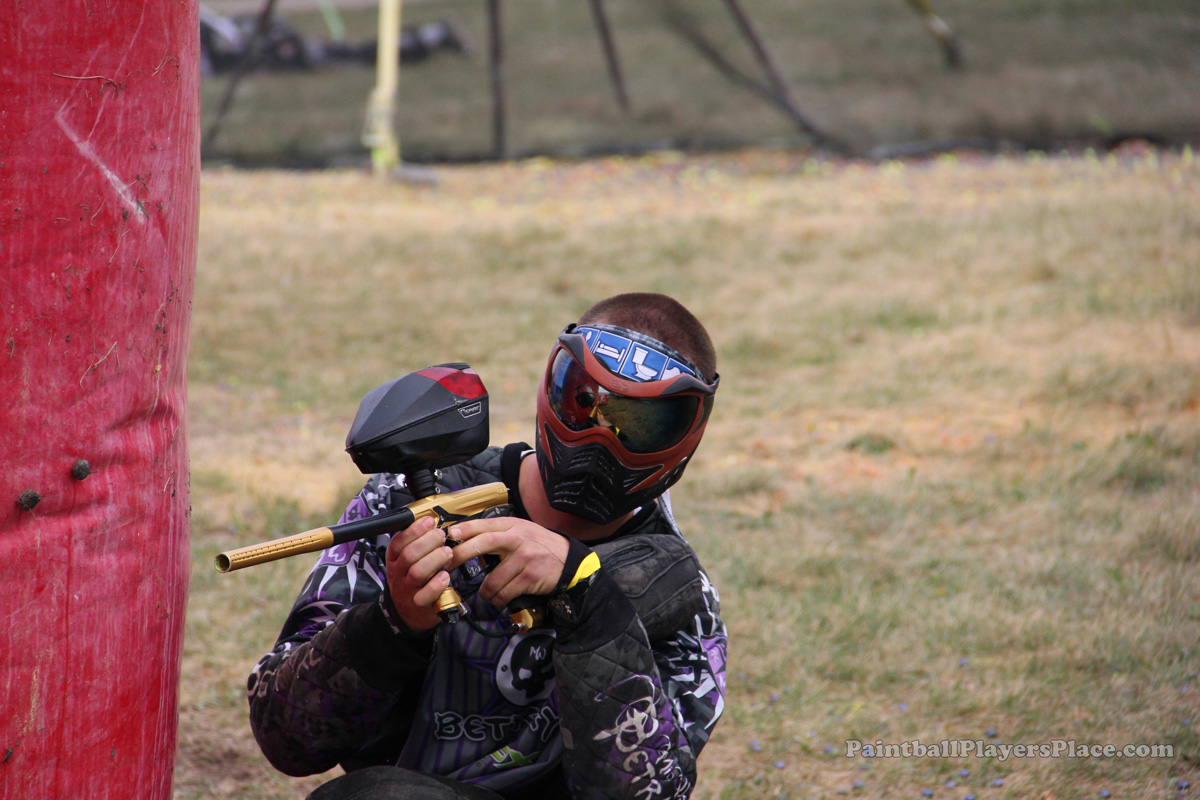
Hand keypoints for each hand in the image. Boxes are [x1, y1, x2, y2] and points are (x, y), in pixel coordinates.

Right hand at [384, 515, 454, 631]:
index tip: (429, 521)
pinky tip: (445, 576)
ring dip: (435, 559)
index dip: (413, 530)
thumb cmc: (412, 580)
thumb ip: (417, 544)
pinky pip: (426, 595)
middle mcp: (399, 574)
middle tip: (441, 535)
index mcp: (394, 560)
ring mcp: (408, 590)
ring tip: (447, 552)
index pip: (398, 542)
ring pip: (418, 572)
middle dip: (427, 541)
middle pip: (409, 555)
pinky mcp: (420, 604)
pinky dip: (437, 584)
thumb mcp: (407, 561)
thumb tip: (432, 524)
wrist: (407, 612)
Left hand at [447, 517, 570, 606]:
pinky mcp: (529, 578)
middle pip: (483, 543)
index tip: (449, 535)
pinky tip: (501, 597)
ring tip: (487, 592)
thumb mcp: (520, 531)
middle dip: (461, 554)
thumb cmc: (539, 546)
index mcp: (512, 526)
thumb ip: (498, 533)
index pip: (484, 525)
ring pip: (492, 579)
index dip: (464, 529)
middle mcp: (517, 539)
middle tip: (448, 564)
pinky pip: (504, 593)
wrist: (568, 560)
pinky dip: (498, 599)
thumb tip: (465, 539)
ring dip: (485, 591)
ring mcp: (524, 559)